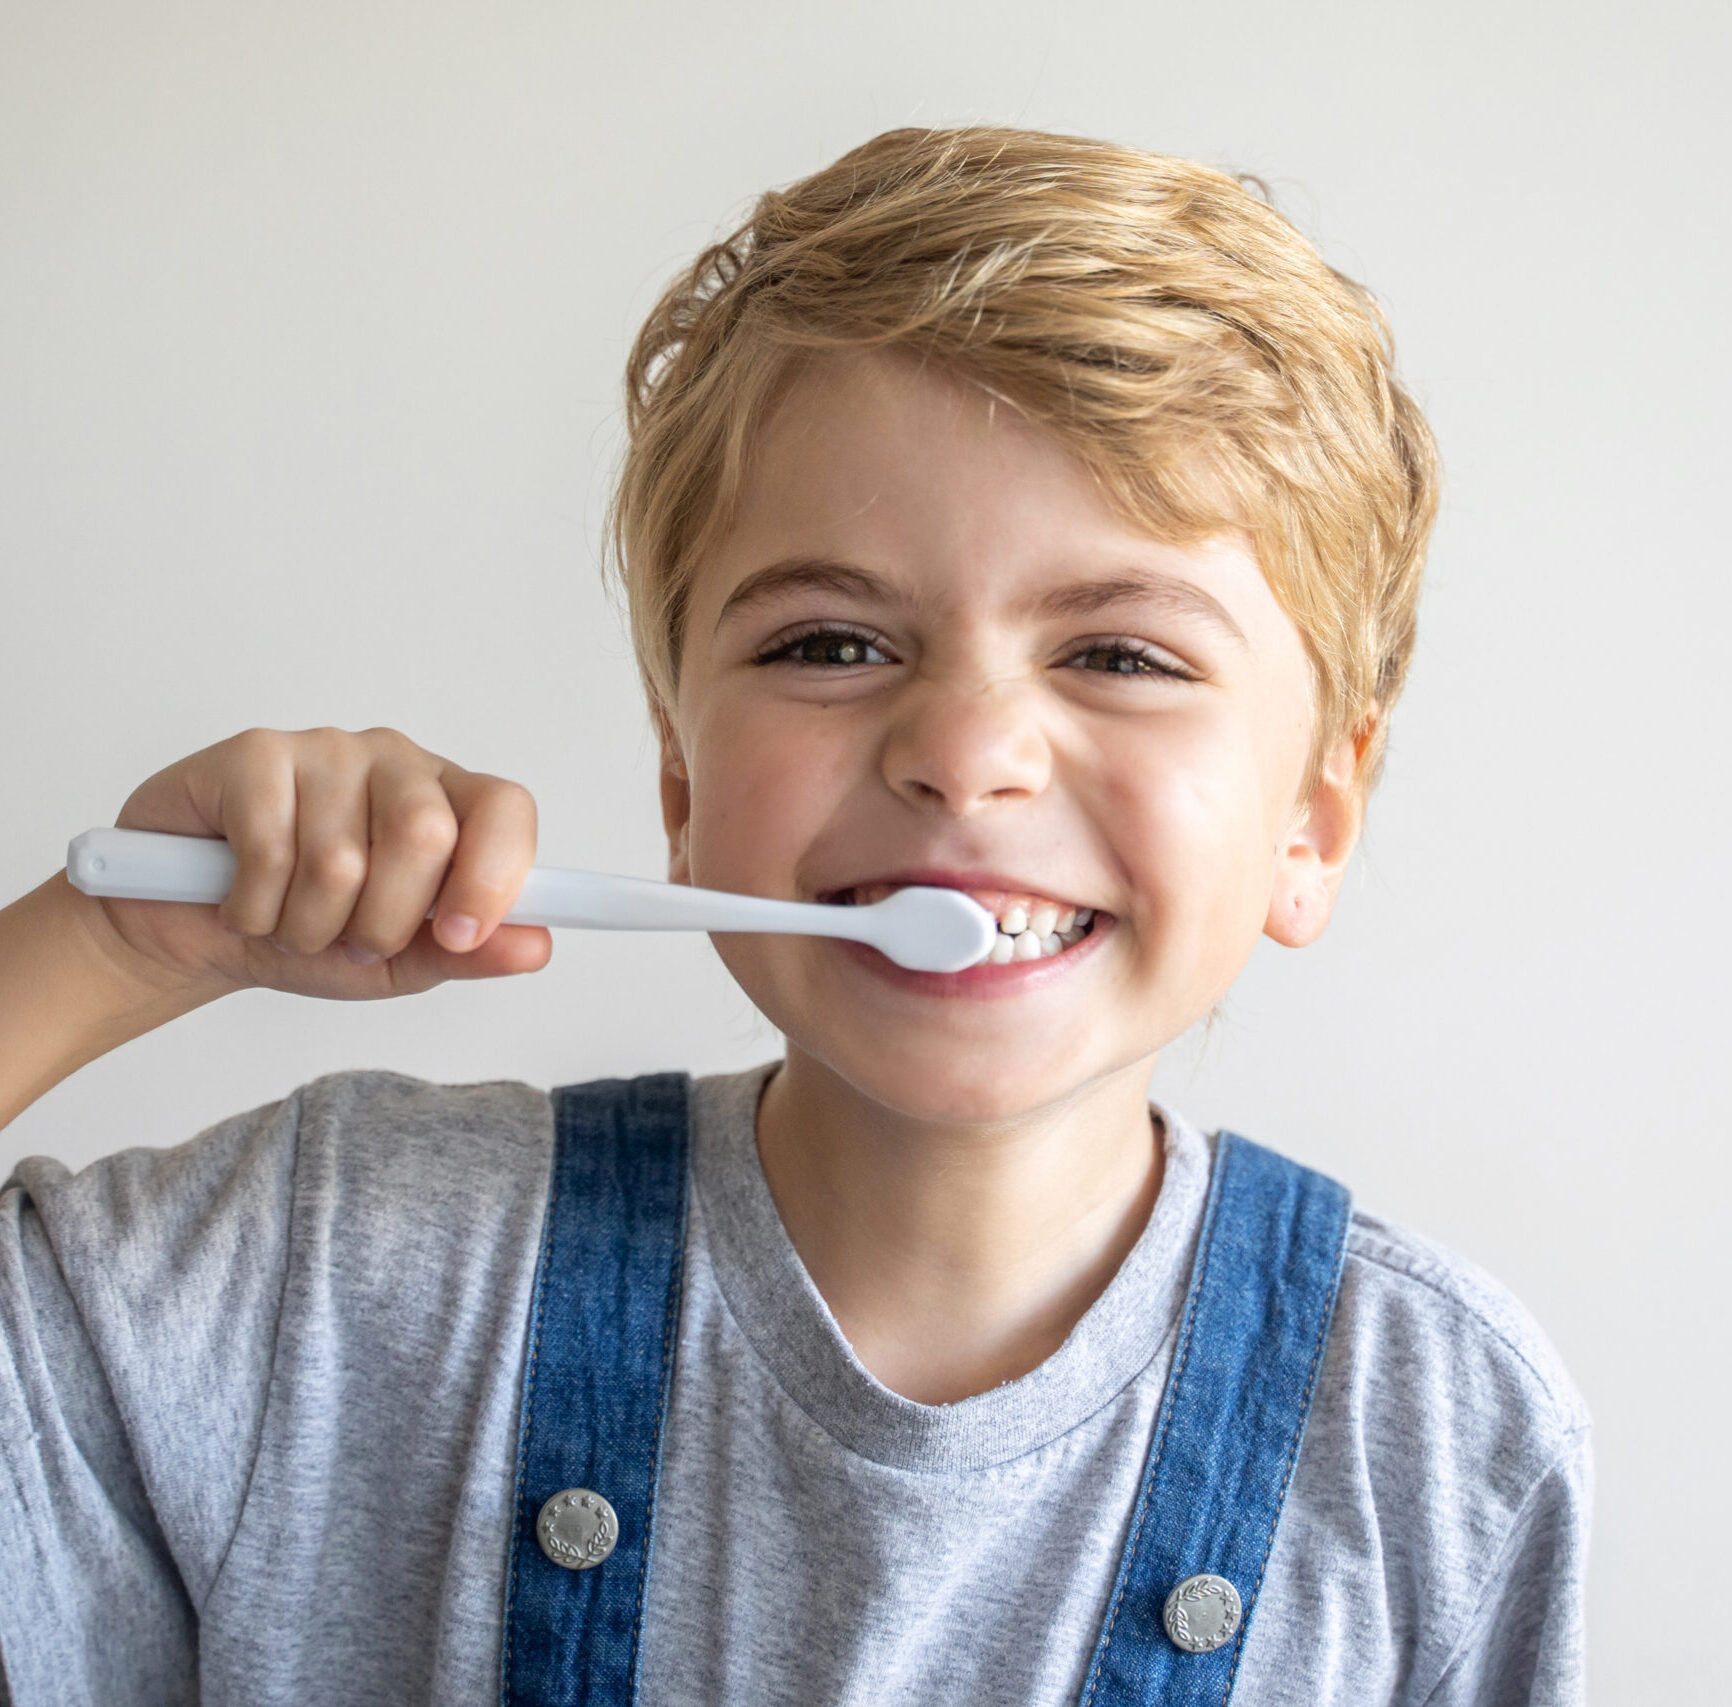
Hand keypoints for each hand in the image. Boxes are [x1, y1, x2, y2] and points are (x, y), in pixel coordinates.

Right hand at [90, 726, 551, 1001]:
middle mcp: (396, 763)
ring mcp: (326, 749)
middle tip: (346, 939)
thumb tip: (537, 947)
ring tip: (288, 921)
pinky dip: (253, 907)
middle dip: (382, 921)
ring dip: (307, 926)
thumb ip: (469, 954)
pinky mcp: (255, 754)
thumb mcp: (398, 962)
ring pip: (340, 858)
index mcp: (448, 803)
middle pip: (425, 835)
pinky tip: (240, 900)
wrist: (195, 932)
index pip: (505, 809)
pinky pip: (269, 850)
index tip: (459, 936)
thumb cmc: (306, 933)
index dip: (492, 877)